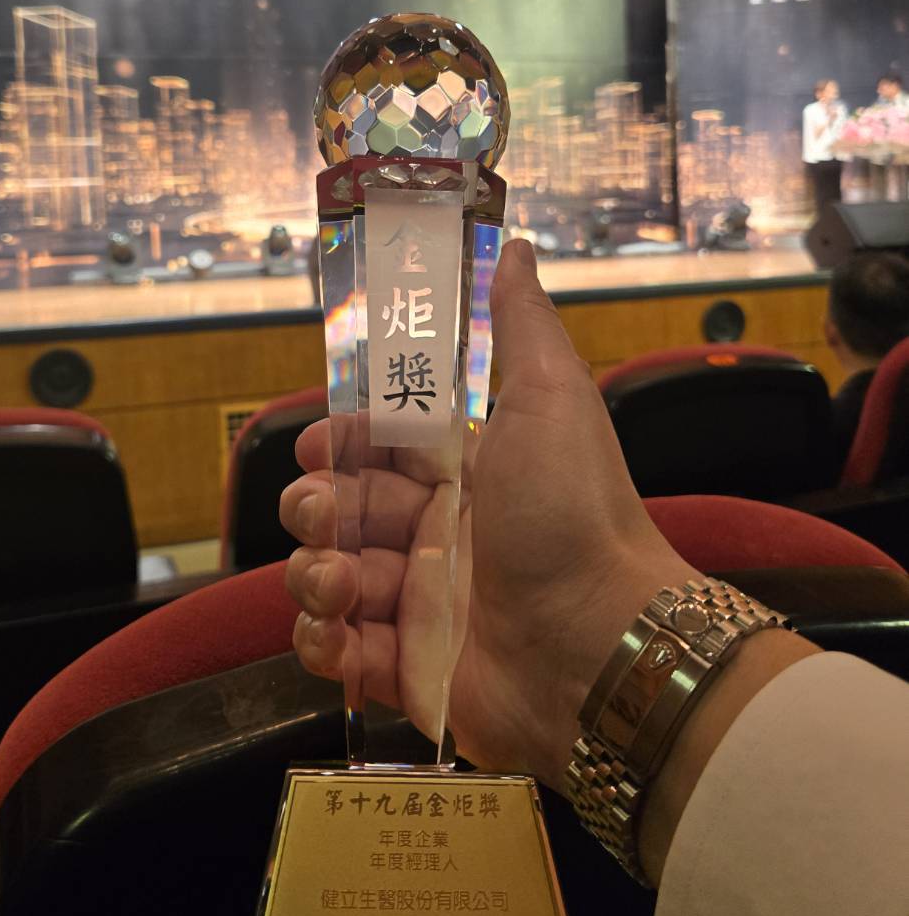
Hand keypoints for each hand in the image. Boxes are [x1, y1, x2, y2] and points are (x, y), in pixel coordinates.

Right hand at [282, 239, 689, 790]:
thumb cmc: (574, 515)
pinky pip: (334, 653)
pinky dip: (320, 644)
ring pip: (325, 579)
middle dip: (315, 506)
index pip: (375, 447)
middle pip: (339, 510)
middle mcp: (436, 536)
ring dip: (313, 576)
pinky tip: (339, 633)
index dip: (338, 442)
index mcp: (463, 473)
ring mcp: (418, 607)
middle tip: (327, 512)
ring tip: (341, 584)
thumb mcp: (552, 400)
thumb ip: (521, 324)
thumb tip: (512, 243)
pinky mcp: (407, 672)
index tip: (320, 444)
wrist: (602, 645)